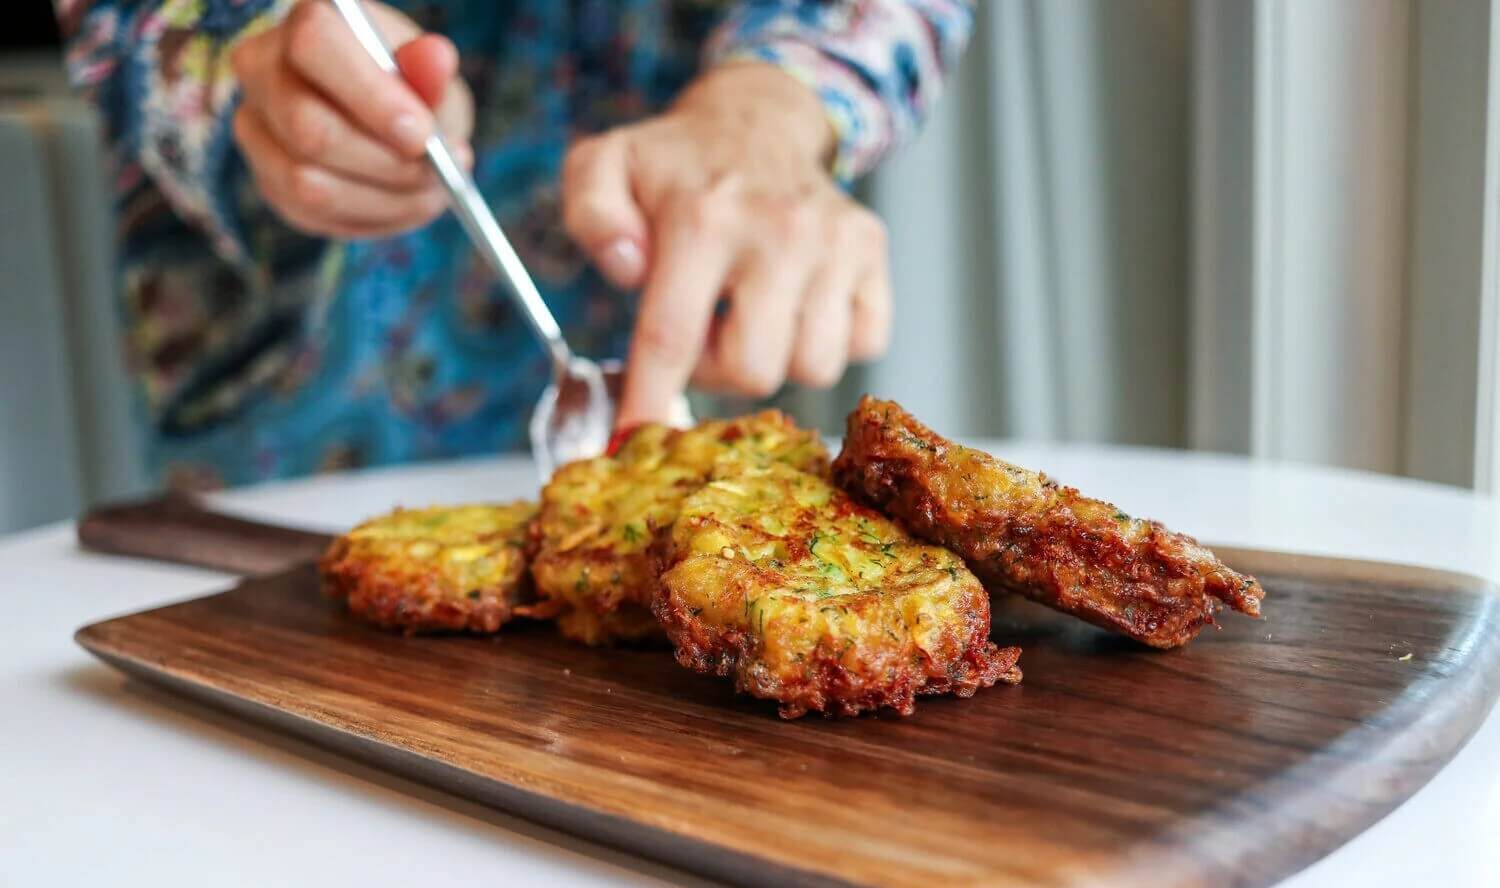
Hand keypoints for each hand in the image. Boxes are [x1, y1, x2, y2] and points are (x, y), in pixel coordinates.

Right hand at [229, 0, 473, 238]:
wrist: (392, 123)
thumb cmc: (410, 90)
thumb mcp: (430, 78)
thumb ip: (430, 72)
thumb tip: (435, 57)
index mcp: (304, 25)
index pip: (315, 45)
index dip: (371, 97)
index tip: (421, 133)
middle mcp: (262, 70)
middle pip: (308, 128)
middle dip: (384, 161)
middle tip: (435, 170)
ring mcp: (256, 128)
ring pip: (309, 183)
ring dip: (384, 197)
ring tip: (429, 189)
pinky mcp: (268, 180)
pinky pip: (316, 214)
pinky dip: (372, 216)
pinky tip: (402, 201)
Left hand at [560, 63, 892, 426]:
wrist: (758, 120)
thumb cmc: (676, 164)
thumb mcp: (603, 167)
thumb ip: (591, 216)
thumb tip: (626, 269)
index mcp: (702, 217)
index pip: (672, 336)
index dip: (651, 400)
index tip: (632, 440)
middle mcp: (779, 231)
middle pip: (752, 371)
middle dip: (718, 371)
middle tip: (703, 331)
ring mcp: (835, 243)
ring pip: (813, 368)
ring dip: (775, 357)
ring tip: (749, 316)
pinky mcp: (872, 252)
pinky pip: (862, 345)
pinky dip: (829, 341)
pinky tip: (797, 307)